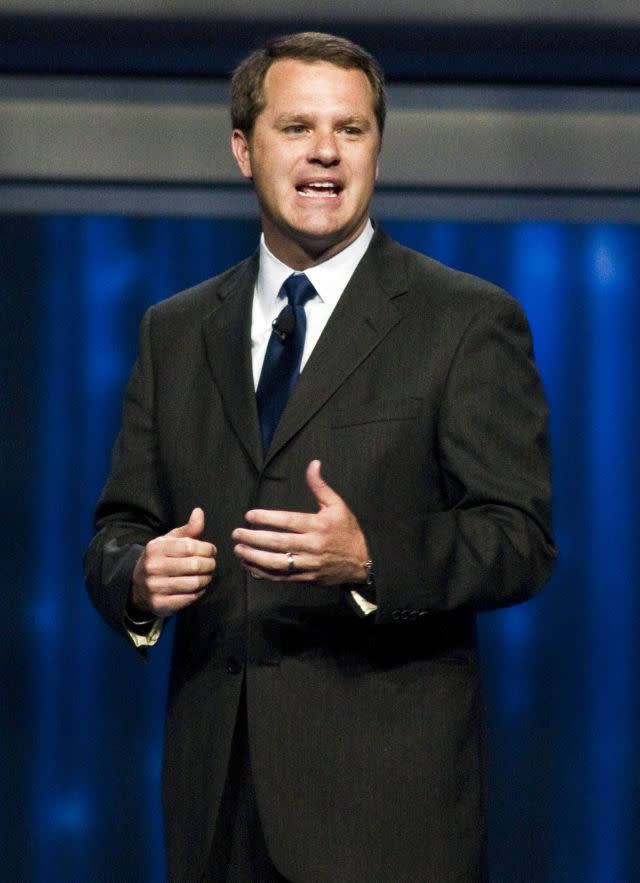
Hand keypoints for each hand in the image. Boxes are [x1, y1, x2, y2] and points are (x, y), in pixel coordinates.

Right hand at [131, 508, 216, 617]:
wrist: (138, 586)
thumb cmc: (160, 558)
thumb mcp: (170, 541)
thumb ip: (188, 529)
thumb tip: (199, 512)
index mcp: (156, 548)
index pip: (190, 546)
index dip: (207, 549)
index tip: (211, 551)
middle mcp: (153, 567)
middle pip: (195, 565)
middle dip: (209, 564)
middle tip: (211, 564)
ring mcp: (155, 587)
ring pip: (194, 583)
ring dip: (206, 579)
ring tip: (207, 575)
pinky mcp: (160, 603)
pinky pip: (189, 598)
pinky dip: (198, 593)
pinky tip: (198, 588)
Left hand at [232, 460, 369, 584]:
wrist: (361, 562)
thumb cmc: (347, 531)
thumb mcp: (337, 505)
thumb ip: (320, 486)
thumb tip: (313, 464)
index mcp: (318, 526)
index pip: (288, 521)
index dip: (266, 518)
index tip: (249, 515)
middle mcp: (312, 545)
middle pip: (278, 542)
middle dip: (254, 538)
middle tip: (236, 534)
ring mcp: (308, 564)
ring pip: (277, 562)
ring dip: (254, 557)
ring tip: (238, 550)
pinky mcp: (306, 578)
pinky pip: (281, 577)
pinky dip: (264, 573)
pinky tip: (250, 566)